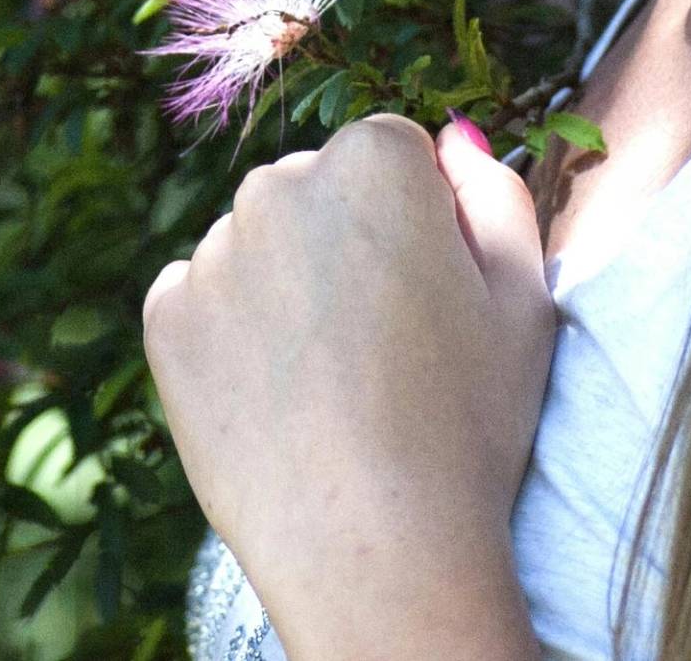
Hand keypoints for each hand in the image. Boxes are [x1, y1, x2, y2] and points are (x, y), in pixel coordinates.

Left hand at [142, 113, 557, 660]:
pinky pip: (202, 298)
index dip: (421, 222)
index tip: (431, 294)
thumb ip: (496, 198)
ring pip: (257, 245)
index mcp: (373, 162)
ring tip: (330, 384)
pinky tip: (278, 397)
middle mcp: (278, 185)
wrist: (373, 548)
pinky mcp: (166, 317)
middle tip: (383, 347)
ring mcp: (213, 251)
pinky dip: (231, 333)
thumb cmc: (467, 427)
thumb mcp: (524, 302)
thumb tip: (454, 142)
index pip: (394, 153)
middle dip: (345, 241)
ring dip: (286, 286)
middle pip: (316, 191)